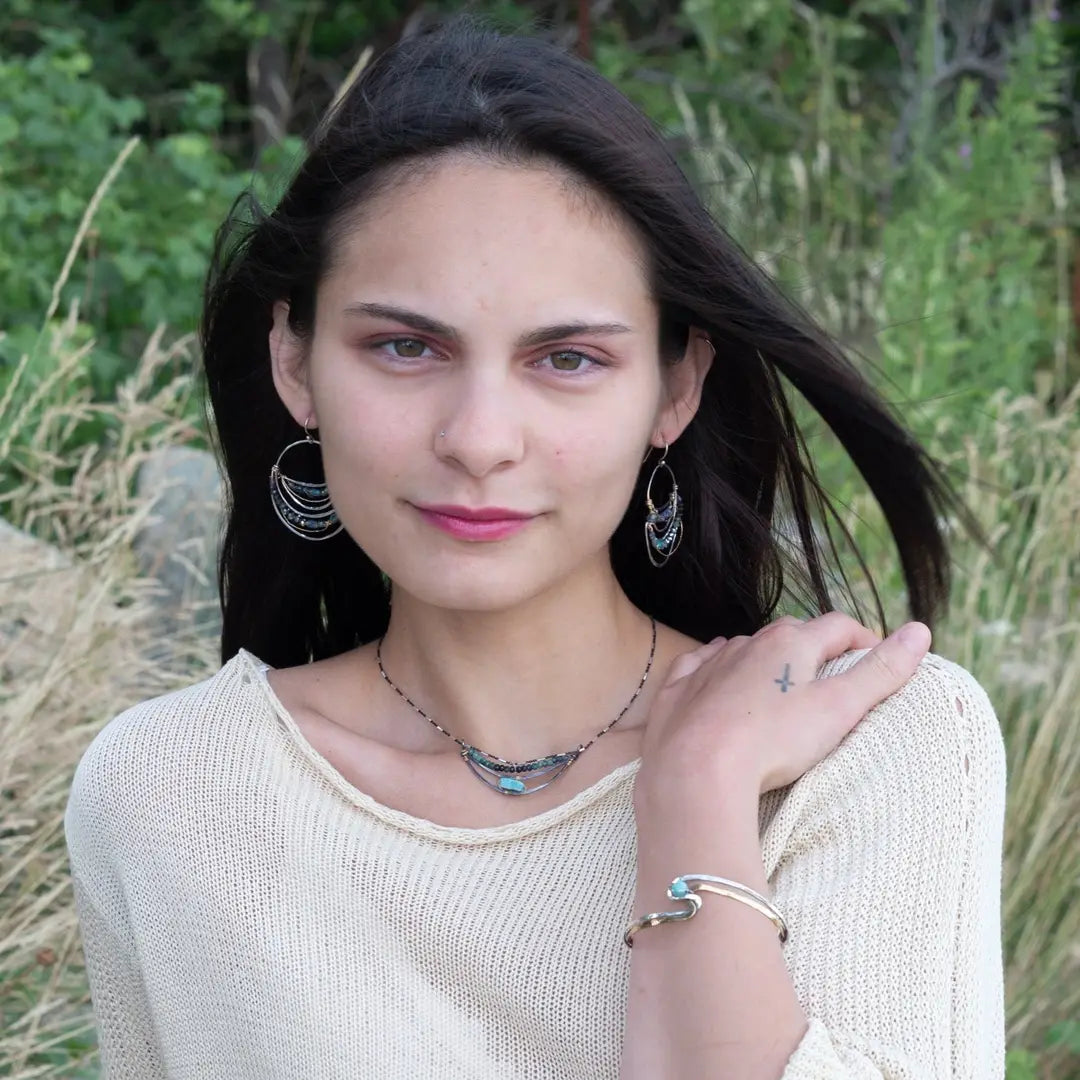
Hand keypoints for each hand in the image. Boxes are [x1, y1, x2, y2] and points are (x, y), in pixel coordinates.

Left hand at [635, 612, 931, 800]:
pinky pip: (699, 666)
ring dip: (765, 658)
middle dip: (814, 647)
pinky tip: (719, 674)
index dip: (863, 639)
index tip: (876, 660)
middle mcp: (747, 644)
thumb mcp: (838, 708)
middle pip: (790, 633)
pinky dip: (715, 667)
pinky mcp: (678, 691)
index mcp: (790, 644)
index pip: (838, 627)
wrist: (695, 770)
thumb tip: (921, 632)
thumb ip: (880, 672)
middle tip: (832, 674)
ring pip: (744, 649)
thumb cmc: (773, 741)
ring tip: (780, 684)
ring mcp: (709, 665)